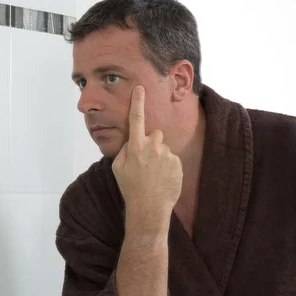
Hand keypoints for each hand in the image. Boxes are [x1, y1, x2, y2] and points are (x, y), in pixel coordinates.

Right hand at [112, 85, 182, 226]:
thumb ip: (124, 150)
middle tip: (146, 161)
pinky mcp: (178, 163)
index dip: (137, 102)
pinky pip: (172, 158)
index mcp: (135, 147)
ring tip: (154, 174)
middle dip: (151, 143)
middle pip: (155, 134)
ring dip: (160, 156)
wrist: (149, 207)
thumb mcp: (117, 168)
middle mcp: (152, 147)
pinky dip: (168, 166)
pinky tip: (162, 178)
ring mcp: (167, 155)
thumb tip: (131, 142)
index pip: (136, 119)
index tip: (140, 88)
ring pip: (163, 148)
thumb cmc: (130, 188)